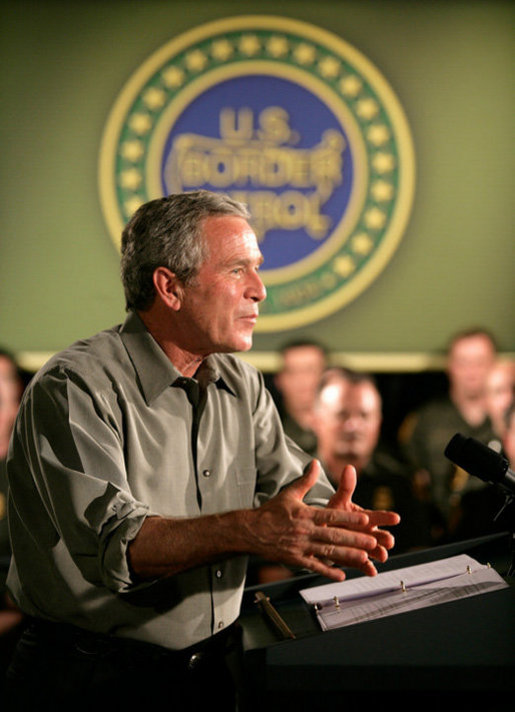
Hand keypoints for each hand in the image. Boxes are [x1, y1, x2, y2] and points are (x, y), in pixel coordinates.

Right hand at [245, 460, 398, 580]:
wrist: (251, 530)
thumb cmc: (271, 511)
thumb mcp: (289, 493)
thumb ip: (306, 480)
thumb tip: (316, 462)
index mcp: (305, 514)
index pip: (331, 515)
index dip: (349, 518)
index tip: (365, 520)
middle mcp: (304, 531)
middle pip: (333, 535)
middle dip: (354, 539)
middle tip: (372, 542)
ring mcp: (300, 546)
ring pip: (327, 552)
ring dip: (346, 556)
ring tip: (363, 559)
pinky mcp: (295, 559)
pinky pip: (314, 566)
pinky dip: (328, 571)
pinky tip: (341, 575)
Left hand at [326, 463, 400, 573]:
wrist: (321, 531)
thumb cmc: (333, 514)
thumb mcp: (339, 501)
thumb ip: (346, 487)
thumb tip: (349, 468)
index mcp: (365, 518)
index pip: (378, 516)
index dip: (387, 517)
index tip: (395, 517)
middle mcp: (367, 533)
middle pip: (380, 536)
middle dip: (385, 538)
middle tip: (389, 540)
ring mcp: (362, 547)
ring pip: (374, 551)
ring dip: (379, 553)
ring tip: (382, 556)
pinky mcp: (355, 559)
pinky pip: (363, 564)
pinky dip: (368, 568)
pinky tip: (372, 571)